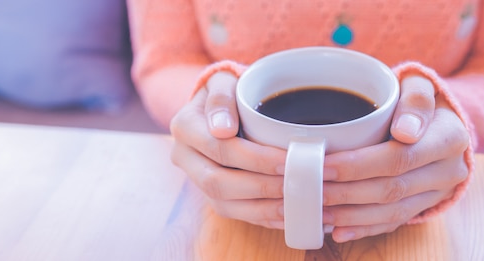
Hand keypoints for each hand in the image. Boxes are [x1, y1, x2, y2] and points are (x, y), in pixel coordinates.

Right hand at [170, 71, 287, 228]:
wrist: (223, 105)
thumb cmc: (229, 89)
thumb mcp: (224, 80)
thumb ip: (221, 97)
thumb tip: (222, 129)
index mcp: (185, 127)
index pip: (218, 149)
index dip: (254, 158)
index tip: (287, 159)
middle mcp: (184, 157)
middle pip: (218, 183)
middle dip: (261, 186)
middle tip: (297, 183)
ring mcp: (196, 180)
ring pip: (225, 205)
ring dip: (264, 207)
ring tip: (298, 202)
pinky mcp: (213, 196)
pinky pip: (236, 214)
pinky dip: (265, 217)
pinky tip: (291, 212)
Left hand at [322, 75, 469, 242]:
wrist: (441, 120)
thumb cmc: (417, 100)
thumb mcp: (419, 85)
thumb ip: (415, 100)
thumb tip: (405, 131)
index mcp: (448, 138)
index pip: (398, 157)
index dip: (357, 165)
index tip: (322, 166)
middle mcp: (447, 170)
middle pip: (391, 188)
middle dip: (346, 193)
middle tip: (311, 190)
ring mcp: (436, 193)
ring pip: (391, 211)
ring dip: (351, 215)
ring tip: (318, 212)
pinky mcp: (424, 206)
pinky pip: (393, 222)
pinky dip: (363, 228)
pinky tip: (338, 230)